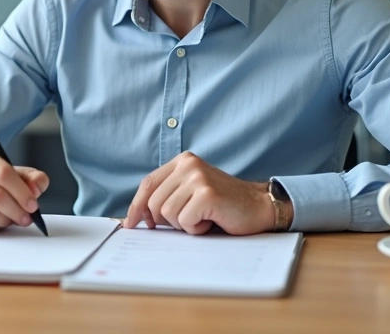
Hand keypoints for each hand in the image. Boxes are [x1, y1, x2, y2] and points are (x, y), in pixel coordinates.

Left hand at [123, 151, 274, 235]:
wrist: (258, 206)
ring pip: (168, 214)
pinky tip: (211, 220)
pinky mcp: (207, 194)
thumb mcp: (191, 192)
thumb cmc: (223, 205)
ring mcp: (198, 178)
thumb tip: (136, 217)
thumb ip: (167, 195)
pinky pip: (185, 221)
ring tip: (204, 217)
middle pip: (154, 203)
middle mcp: (188, 165)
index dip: (136, 206)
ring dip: (185, 224)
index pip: (148, 184)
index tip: (131, 223)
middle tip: (190, 220)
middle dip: (167, 221)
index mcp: (182, 161)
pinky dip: (197, 228)